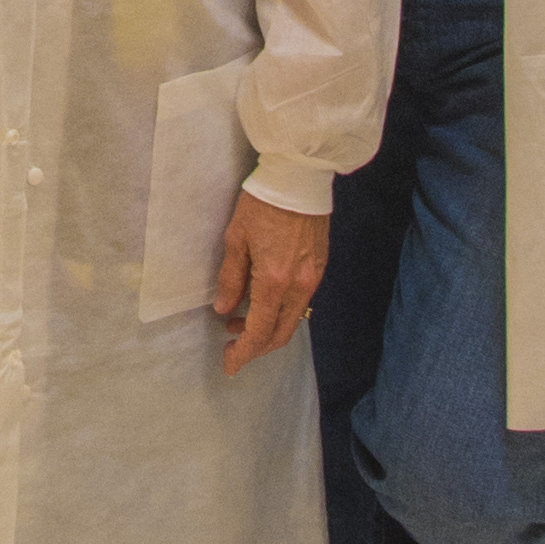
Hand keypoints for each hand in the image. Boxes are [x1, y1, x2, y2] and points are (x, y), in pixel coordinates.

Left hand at [211, 190, 327, 378]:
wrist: (299, 178)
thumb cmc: (262, 203)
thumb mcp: (236, 239)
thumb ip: (231, 278)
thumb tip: (224, 310)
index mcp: (274, 281)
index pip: (260, 332)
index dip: (244, 354)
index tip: (229, 365)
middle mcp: (299, 286)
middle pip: (281, 333)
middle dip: (256, 347)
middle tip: (232, 346)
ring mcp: (313, 278)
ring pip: (292, 320)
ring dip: (268, 329)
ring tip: (241, 321)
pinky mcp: (319, 267)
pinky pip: (300, 302)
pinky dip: (280, 312)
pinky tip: (262, 301)